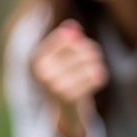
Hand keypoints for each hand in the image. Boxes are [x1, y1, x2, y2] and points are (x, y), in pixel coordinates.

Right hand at [30, 20, 107, 136]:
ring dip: (97, 64)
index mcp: (36, 60)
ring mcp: (54, 86)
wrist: (66, 111)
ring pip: (91, 61)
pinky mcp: (69, 97)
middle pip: (81, 48)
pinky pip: (95, 76)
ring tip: (95, 69)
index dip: (78, 40)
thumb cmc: (64, 76)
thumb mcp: (61, 55)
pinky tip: (97, 81)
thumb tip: (72, 25)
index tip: (80, 45)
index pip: (67, 37)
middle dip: (91, 52)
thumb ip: (66, 38)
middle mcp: (42, 73)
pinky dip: (100, 77)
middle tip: (94, 57)